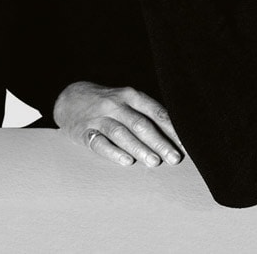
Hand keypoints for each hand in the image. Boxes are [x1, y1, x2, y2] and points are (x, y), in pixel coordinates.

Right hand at [54, 81, 183, 167]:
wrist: (70, 99)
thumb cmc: (109, 104)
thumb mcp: (127, 101)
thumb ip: (148, 115)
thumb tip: (177, 137)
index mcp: (131, 96)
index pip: (155, 112)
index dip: (172, 129)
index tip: (186, 145)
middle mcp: (115, 104)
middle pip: (140, 124)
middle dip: (159, 142)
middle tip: (174, 158)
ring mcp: (99, 117)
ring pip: (121, 133)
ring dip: (139, 148)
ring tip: (154, 162)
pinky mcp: (84, 131)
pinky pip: (100, 142)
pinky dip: (114, 152)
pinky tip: (127, 161)